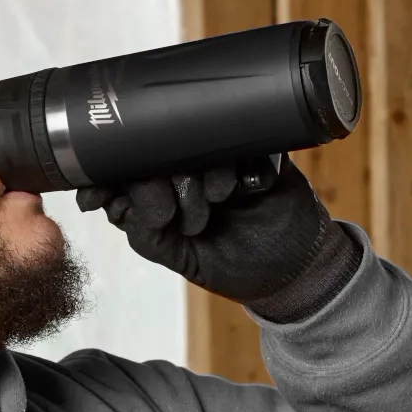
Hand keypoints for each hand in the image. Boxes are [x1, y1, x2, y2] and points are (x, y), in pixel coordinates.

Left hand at [76, 154, 352, 313]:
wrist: (294, 270)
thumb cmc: (234, 264)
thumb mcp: (184, 259)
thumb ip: (149, 236)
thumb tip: (121, 204)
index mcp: (162, 191)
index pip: (127, 170)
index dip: (117, 179)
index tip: (120, 202)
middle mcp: (187, 168)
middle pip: (157, 151)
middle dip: (164, 182)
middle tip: (189, 218)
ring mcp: (222, 157)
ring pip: (196, 141)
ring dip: (206, 174)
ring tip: (223, 200)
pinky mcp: (260, 152)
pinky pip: (246, 143)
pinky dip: (245, 168)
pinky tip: (252, 188)